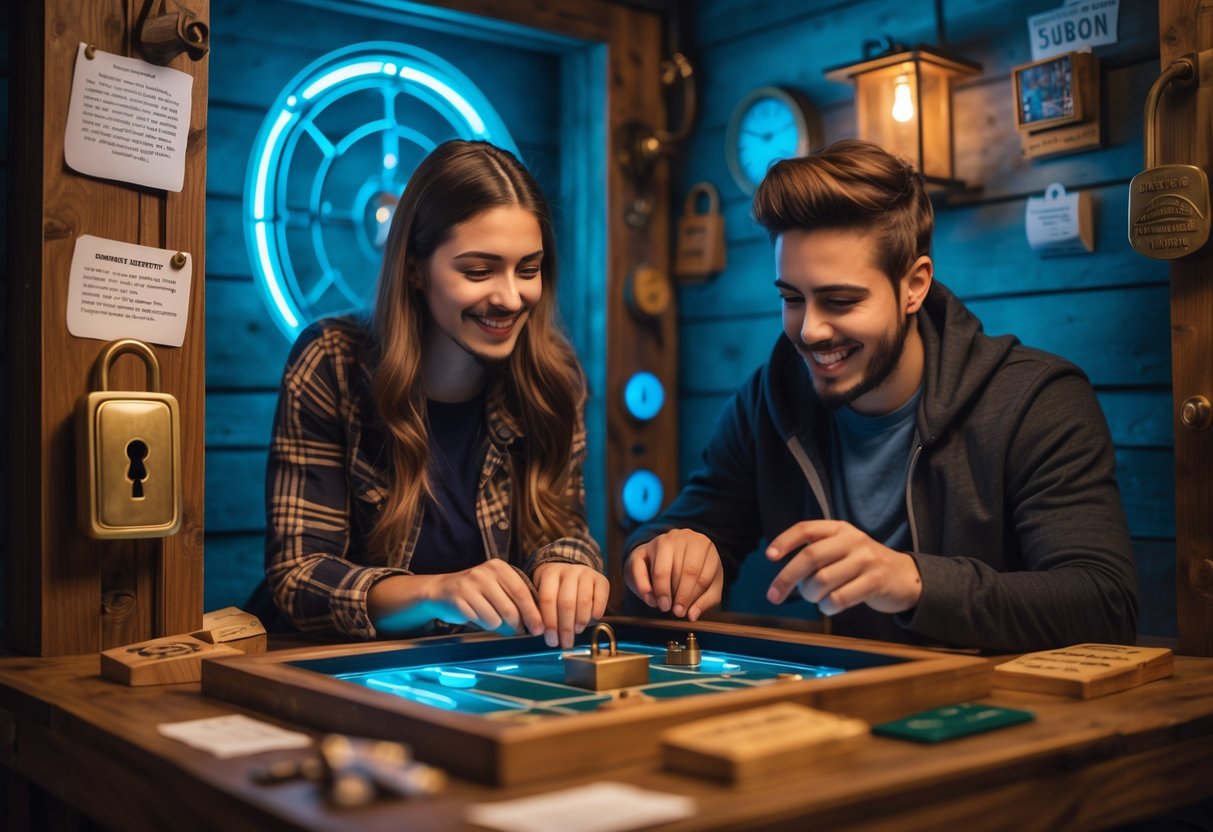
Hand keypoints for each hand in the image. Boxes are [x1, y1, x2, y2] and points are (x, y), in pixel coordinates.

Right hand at [423, 559, 544, 635]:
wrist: (442, 590)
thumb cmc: (477, 591)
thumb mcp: (497, 586)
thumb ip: (515, 598)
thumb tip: (536, 622)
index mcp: (499, 568)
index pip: (522, 591)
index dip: (532, 612)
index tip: (539, 628)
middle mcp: (485, 573)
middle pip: (510, 608)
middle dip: (518, 624)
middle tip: (519, 631)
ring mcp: (470, 585)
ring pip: (496, 618)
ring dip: (497, 625)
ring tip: (491, 618)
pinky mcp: (459, 599)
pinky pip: (480, 621)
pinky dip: (483, 624)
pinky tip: (477, 615)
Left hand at [532, 563, 609, 648]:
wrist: (575, 575)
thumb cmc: (557, 592)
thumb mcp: (546, 596)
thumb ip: (543, 613)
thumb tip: (545, 635)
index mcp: (549, 574)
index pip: (547, 599)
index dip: (549, 623)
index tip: (551, 641)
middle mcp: (568, 571)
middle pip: (566, 602)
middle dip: (565, 627)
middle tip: (566, 643)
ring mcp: (586, 573)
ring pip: (584, 601)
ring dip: (580, 621)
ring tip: (577, 631)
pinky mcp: (601, 579)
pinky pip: (600, 598)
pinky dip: (597, 611)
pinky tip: (593, 620)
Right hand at [624, 529, 723, 620]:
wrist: (663, 560)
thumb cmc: (690, 574)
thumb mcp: (706, 587)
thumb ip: (705, 601)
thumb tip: (693, 615)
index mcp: (704, 545)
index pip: (702, 574)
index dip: (693, 597)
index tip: (684, 613)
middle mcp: (684, 537)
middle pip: (686, 570)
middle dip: (680, 595)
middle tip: (675, 612)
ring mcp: (662, 540)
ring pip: (663, 570)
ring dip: (663, 592)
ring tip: (663, 606)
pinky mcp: (642, 548)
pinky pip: (640, 569)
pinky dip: (644, 587)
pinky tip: (650, 600)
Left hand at [764, 520, 921, 614]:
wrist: (905, 577)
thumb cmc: (862, 565)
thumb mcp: (843, 548)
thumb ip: (817, 552)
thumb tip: (784, 575)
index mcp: (840, 529)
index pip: (806, 529)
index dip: (785, 541)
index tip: (769, 556)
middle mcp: (852, 540)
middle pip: (810, 556)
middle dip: (786, 577)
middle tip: (773, 595)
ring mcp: (866, 560)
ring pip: (822, 580)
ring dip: (810, 595)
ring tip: (814, 598)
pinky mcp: (875, 582)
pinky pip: (839, 598)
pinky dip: (827, 607)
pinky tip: (829, 606)